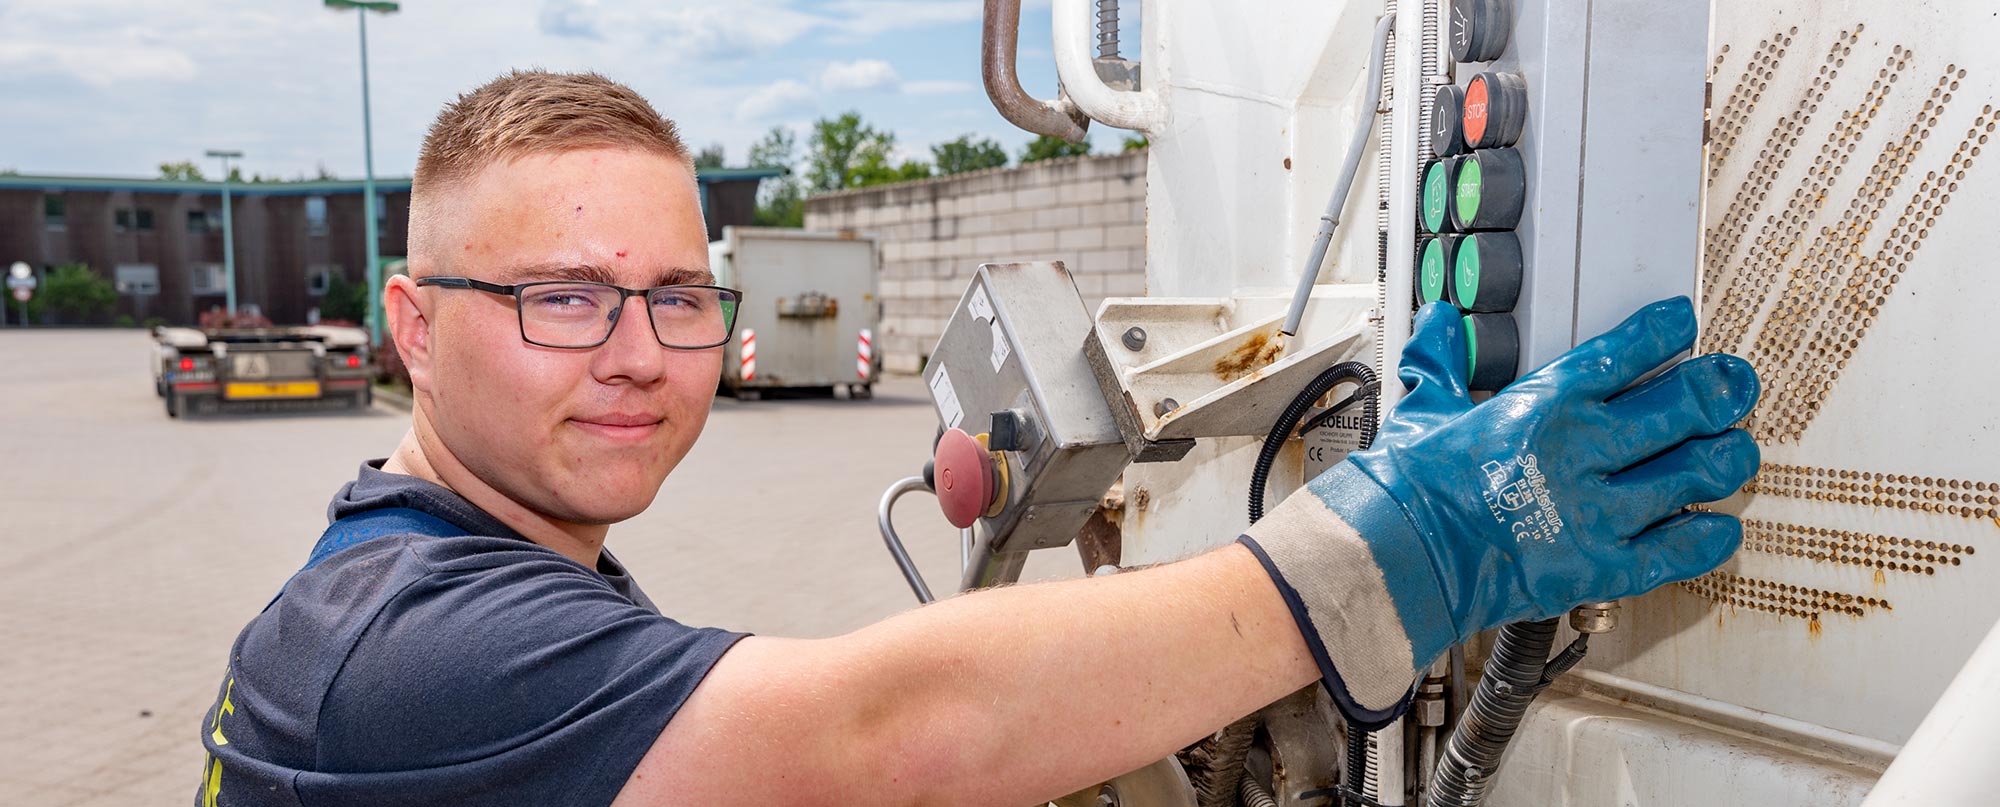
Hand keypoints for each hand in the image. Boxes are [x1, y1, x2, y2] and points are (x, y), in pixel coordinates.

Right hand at [1240, 297, 1759, 726]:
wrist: (1400, 556)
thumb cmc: (1408, 485)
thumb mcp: (1426, 408)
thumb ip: (1442, 361)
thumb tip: (1438, 322)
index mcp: (1545, 402)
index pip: (1625, 352)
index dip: (1665, 334)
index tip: (1683, 326)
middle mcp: (1583, 448)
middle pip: (1684, 407)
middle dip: (1721, 392)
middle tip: (1735, 387)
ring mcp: (1599, 510)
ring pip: (1696, 475)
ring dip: (1726, 460)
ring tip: (1736, 452)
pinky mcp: (1602, 567)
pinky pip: (1679, 551)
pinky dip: (1709, 539)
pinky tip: (1721, 526)